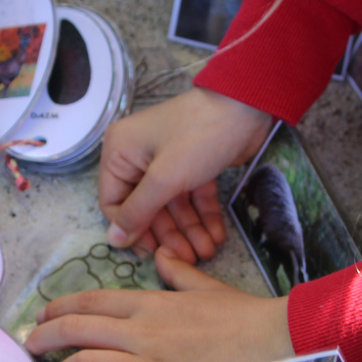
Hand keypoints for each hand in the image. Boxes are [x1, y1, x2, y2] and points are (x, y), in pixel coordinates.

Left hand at [25, 247, 292, 361]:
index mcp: (149, 303)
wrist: (275, 344)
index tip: (43, 314)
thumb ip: (176, 271)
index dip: (61, 307)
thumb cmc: (241, 315)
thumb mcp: (205, 285)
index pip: (92, 301)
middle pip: (79, 330)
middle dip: (47, 337)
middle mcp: (142, 332)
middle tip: (32, 344)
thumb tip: (160, 254)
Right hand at [99, 87, 271, 262]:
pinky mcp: (193, 165)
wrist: (248, 105)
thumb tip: (112, 240)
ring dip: (189, 230)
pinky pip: (191, 197)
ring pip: (172, 206)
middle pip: (147, 208)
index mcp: (119, 153)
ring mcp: (167, 161)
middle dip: (169, 233)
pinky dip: (203, 215)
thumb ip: (137, 212)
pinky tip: (215, 235)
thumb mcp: (164, 178)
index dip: (131, 229)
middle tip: (187, 257)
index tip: (151, 251)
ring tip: (207, 251)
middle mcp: (138, 157)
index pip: (114, 202)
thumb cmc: (198, 136)